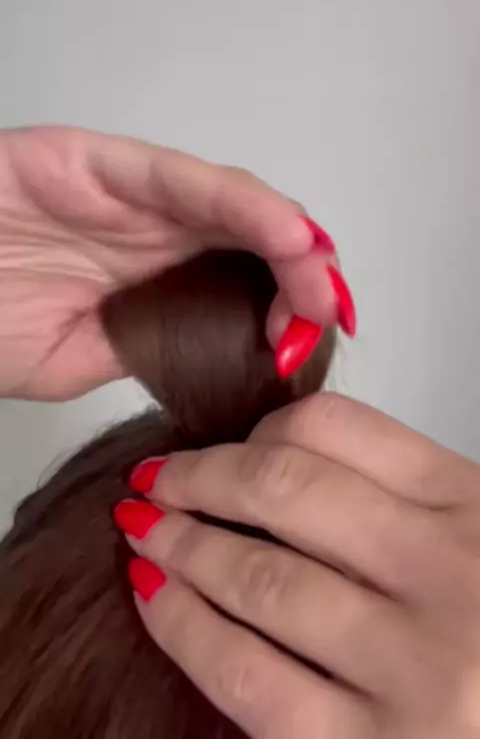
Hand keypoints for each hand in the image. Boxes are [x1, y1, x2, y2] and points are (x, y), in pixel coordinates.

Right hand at [0, 126, 342, 399]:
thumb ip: (142, 347)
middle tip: (328, 309)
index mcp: (149, 276)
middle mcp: (150, 229)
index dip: (283, 305)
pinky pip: (177, 177)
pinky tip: (282, 231)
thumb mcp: (74, 358)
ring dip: (283, 236)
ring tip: (318, 272)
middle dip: (297, 272)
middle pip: (246, 239)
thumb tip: (214, 356)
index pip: (235, 282)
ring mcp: (127, 192)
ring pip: (226, 202)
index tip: (310, 342)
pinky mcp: (97, 159)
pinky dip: (236, 202)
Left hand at [116, 394, 479, 737]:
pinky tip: (154, 599)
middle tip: (155, 478)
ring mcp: (416, 665)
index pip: (337, 427)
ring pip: (260, 577)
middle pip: (285, 488)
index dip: (260, 427)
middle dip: (200, 477)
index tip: (228, 446)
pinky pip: (250, 677)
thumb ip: (404, 503)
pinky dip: (186, 629)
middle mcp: (448, 572)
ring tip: (143, 530)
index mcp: (476, 506)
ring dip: (182, 545)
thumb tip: (281, 467)